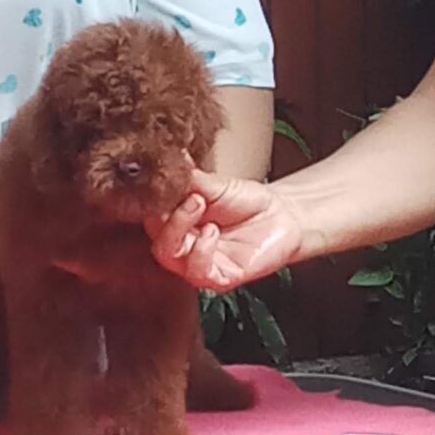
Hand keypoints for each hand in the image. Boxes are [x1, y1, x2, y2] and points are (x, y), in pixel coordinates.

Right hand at [151, 171, 306, 290]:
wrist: (283, 215)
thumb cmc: (247, 202)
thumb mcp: (215, 185)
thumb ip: (189, 178)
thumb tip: (169, 157)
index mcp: (177, 222)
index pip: (150, 216)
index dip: (152, 201)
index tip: (163, 183)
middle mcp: (184, 245)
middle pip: (156, 238)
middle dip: (166, 215)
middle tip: (190, 195)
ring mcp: (199, 263)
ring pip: (169, 257)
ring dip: (178, 229)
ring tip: (199, 205)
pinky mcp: (219, 277)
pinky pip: (197, 273)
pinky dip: (200, 251)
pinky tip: (212, 232)